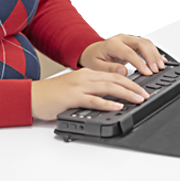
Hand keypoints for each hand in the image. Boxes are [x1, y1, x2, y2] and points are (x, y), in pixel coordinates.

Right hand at [31, 67, 150, 120]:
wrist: (33, 96)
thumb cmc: (52, 95)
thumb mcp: (75, 89)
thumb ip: (91, 91)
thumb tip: (110, 99)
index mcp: (86, 74)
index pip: (113, 76)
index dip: (130, 82)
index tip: (142, 90)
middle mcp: (84, 77)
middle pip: (114, 79)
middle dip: (133, 87)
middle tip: (146, 95)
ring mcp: (78, 86)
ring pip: (107, 87)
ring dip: (126, 93)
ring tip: (139, 99)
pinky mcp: (72, 97)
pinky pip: (93, 100)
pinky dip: (107, 103)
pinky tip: (117, 107)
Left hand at [78, 34, 167, 75]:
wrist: (94, 52)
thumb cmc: (94, 59)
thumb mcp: (96, 66)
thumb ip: (109, 69)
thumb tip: (123, 71)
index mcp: (112, 44)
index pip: (129, 52)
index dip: (140, 62)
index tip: (148, 73)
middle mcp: (122, 40)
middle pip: (140, 43)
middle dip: (151, 56)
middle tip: (157, 70)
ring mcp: (129, 41)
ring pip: (146, 43)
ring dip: (155, 54)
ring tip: (160, 67)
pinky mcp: (134, 44)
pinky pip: (147, 46)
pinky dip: (155, 53)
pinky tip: (161, 61)